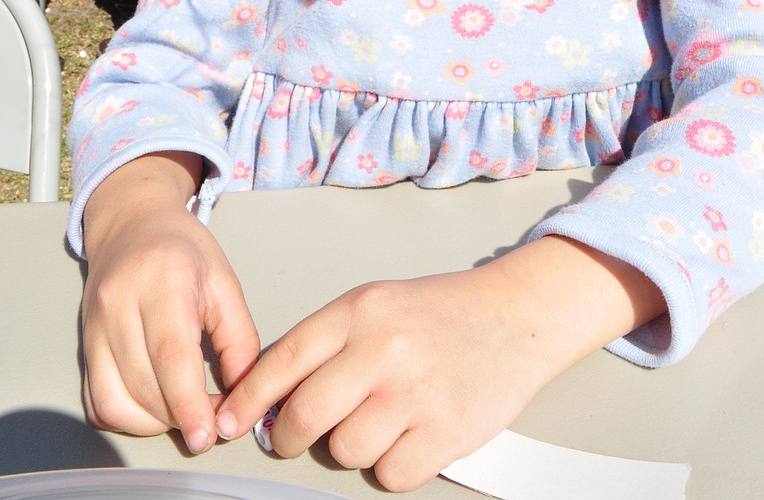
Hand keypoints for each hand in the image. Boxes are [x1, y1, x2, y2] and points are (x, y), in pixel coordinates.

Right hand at [81, 153, 259, 453]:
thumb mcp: (225, 282)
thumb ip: (240, 340)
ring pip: (116, 400)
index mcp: (163, 280)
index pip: (170, 354)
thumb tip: (241, 398)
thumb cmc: (183, 250)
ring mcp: (95, 326)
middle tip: (210, 418)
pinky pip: (98, 401)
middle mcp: (120, 303)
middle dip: (180, 415)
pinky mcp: (84, 345)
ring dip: (154, 421)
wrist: (132, 223)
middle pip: (144, 384)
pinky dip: (127, 417)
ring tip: (184, 409)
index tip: (208, 434)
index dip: (188, 403)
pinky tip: (154, 405)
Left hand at [215, 238, 664, 491]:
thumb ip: (325, 343)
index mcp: (361, 310)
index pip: (284, 360)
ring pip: (346, 450)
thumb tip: (270, 398)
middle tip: (297, 436)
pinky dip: (392, 465)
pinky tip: (408, 436)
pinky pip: (389, 474)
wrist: (515, 315)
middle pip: (306, 415)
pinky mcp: (446, 431)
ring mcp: (416, 392)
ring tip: (377, 421)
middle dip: (291, 436)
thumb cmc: (440, 313)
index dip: (249, 399)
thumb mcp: (376, 305)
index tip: (231, 421)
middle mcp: (384, 348)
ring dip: (351, 446)